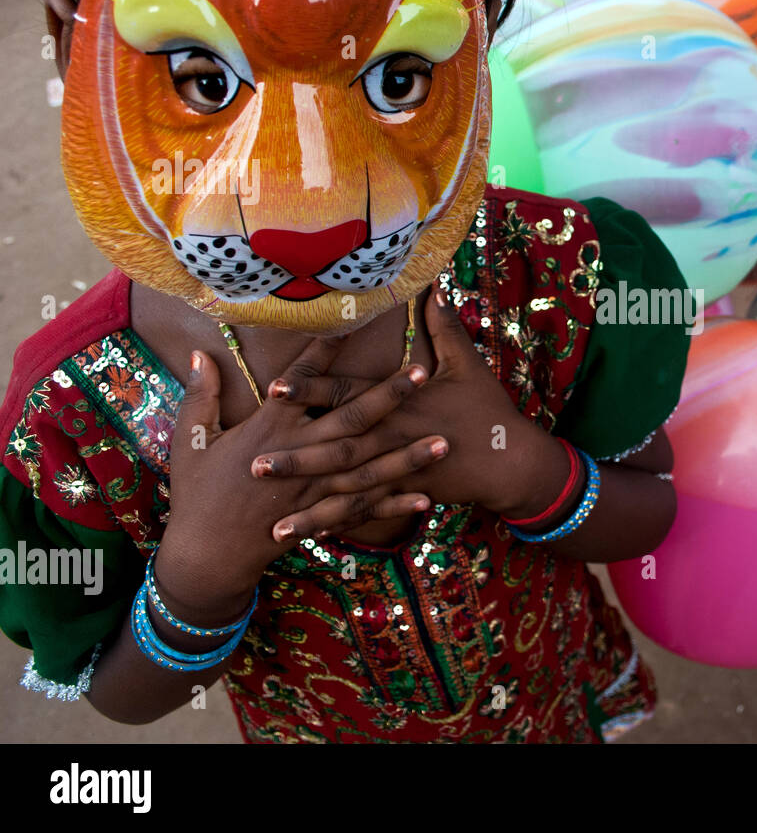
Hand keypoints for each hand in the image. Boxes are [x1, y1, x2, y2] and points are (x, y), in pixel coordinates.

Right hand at [156, 335, 444, 624]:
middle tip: (421, 374)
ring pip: (369, 468)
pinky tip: (427, 498)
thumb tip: (200, 355)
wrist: (206, 555)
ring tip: (443, 440)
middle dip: (389, 397)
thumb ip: (200, 397)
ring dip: (407, 454)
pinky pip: (365, 510)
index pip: (302, 382)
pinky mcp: (321, 517)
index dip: (326, 353)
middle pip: (351, 421)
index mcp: (268, 429)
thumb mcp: (190, 442)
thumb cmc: (197, 495)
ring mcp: (315, 490)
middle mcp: (298, 456)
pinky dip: (395, 506)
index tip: (353, 325)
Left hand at [253, 291, 572, 523]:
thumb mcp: (468, 363)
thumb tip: (433, 288)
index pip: (348, 395)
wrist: (511, 460)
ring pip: (347, 491)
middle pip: (337, 450)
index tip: (274, 389)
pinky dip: (338, 524)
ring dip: (310, 505)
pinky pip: (366, 512)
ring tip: (271, 518)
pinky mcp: (406, 494)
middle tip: (255, 465)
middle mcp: (393, 440)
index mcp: (401, 405)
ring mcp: (399, 472)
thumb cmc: (487, 409)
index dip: (311, 391)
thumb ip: (444, 326)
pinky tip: (308, 534)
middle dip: (297, 459)